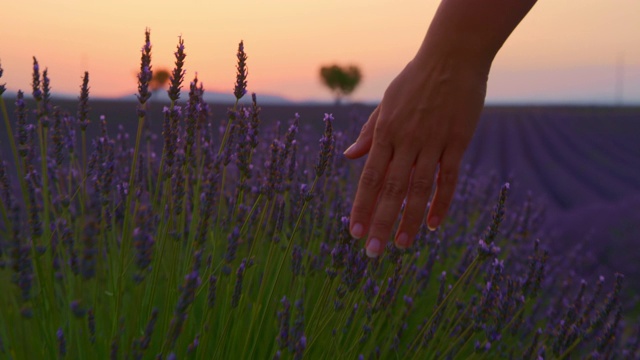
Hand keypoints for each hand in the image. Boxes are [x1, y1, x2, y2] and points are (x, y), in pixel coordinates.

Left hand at [344, 55, 488, 256]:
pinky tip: (434, 225)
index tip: (353, 231)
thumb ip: (369, 133)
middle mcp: (405, 140)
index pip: (369, 177)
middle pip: (390, 189)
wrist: (452, 56)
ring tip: (401, 246)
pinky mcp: (457, 140)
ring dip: (409, 220)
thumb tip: (349, 156)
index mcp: (385, 132)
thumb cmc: (415, 81)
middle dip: (380, 222)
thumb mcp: (386, 104)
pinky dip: (441, 202)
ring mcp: (432, 141)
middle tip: (372, 252)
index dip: (361, 206)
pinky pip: (448, 177)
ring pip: (418, 188)